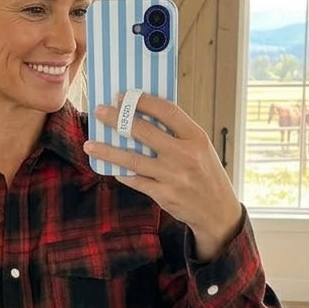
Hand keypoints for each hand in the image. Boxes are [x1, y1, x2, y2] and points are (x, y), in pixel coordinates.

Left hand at [84, 94, 242, 260]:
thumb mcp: (201, 148)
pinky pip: (135, 180)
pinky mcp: (163, 194)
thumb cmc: (207, 174)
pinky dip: (121, 172)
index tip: (123, 96)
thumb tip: (143, 116)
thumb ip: (177, 133)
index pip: (166, 111)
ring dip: (108, 151)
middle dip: (117, 119)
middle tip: (100, 112)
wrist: (218, 212)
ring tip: (90, 145)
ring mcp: (172, 176)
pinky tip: (110, 167)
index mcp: (196, 138)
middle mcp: (184, 155)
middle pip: (144, 131)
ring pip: (132, 159)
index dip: (142, 101)